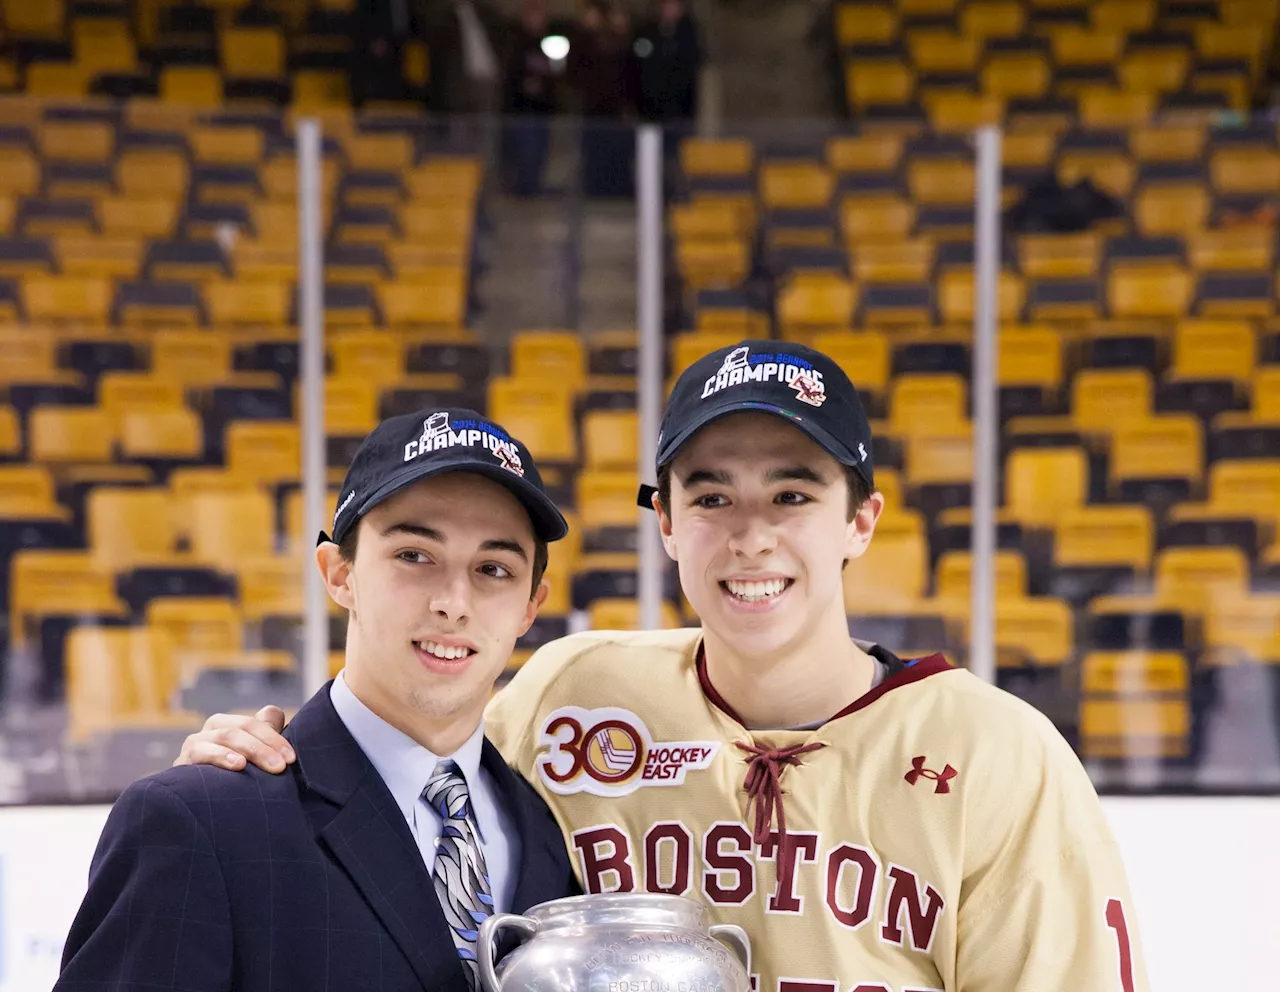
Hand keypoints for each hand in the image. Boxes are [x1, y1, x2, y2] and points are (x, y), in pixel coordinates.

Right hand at [174, 706, 293, 772]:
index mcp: (229, 724)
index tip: (292, 758)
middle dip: (266, 746)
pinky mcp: (182, 761)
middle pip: (242, 727)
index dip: (275, 738)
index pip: (255, 723)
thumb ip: (264, 733)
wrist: (197, 806)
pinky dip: (221, 756)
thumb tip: (274, 711)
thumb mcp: (250, 756)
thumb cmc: (230, 779)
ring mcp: (195, 743)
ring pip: (225, 736)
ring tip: (268, 765)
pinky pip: (200, 752)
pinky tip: (238, 765)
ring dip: (249, 749)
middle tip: (282, 766)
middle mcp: (211, 729)